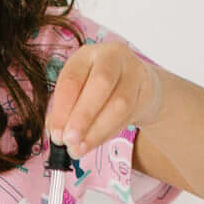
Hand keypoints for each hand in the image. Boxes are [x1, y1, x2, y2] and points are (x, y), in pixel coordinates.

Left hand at [45, 40, 169, 160]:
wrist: (137, 83)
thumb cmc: (97, 88)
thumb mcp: (77, 91)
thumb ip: (65, 111)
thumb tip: (57, 134)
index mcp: (86, 55)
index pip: (72, 79)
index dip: (62, 109)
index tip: (56, 134)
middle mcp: (111, 57)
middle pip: (100, 84)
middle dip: (83, 116)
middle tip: (70, 141)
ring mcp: (133, 72)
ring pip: (120, 103)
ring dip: (98, 130)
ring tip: (80, 148)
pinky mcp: (146, 91)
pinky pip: (129, 115)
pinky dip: (109, 132)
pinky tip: (95, 142)